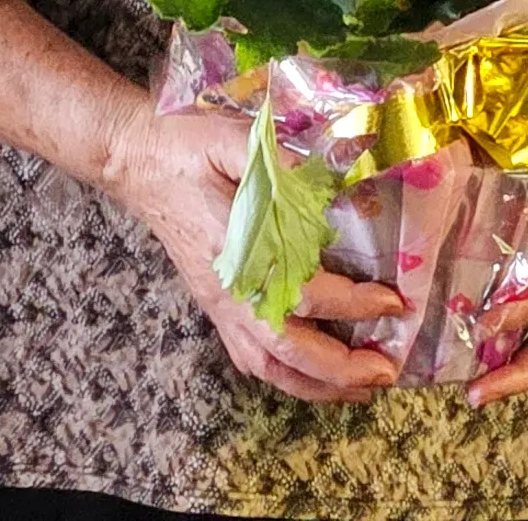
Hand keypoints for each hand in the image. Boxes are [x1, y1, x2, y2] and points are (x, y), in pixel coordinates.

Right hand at [106, 104, 409, 404]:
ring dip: (314, 384)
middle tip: (386, 372)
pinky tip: (310, 376)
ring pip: (266, 366)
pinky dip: (284, 376)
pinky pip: (248, 356)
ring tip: (359, 388)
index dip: (351, 304)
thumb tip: (339, 175)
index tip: (391, 301)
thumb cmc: (187, 146)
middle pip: (287, 352)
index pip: (303, 296)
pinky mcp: (213, 303)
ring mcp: (218, 303)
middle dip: (340, 370)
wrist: (136, 158)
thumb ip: (283, 160)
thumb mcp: (235, 139)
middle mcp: (228, 292)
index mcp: (236, 254)